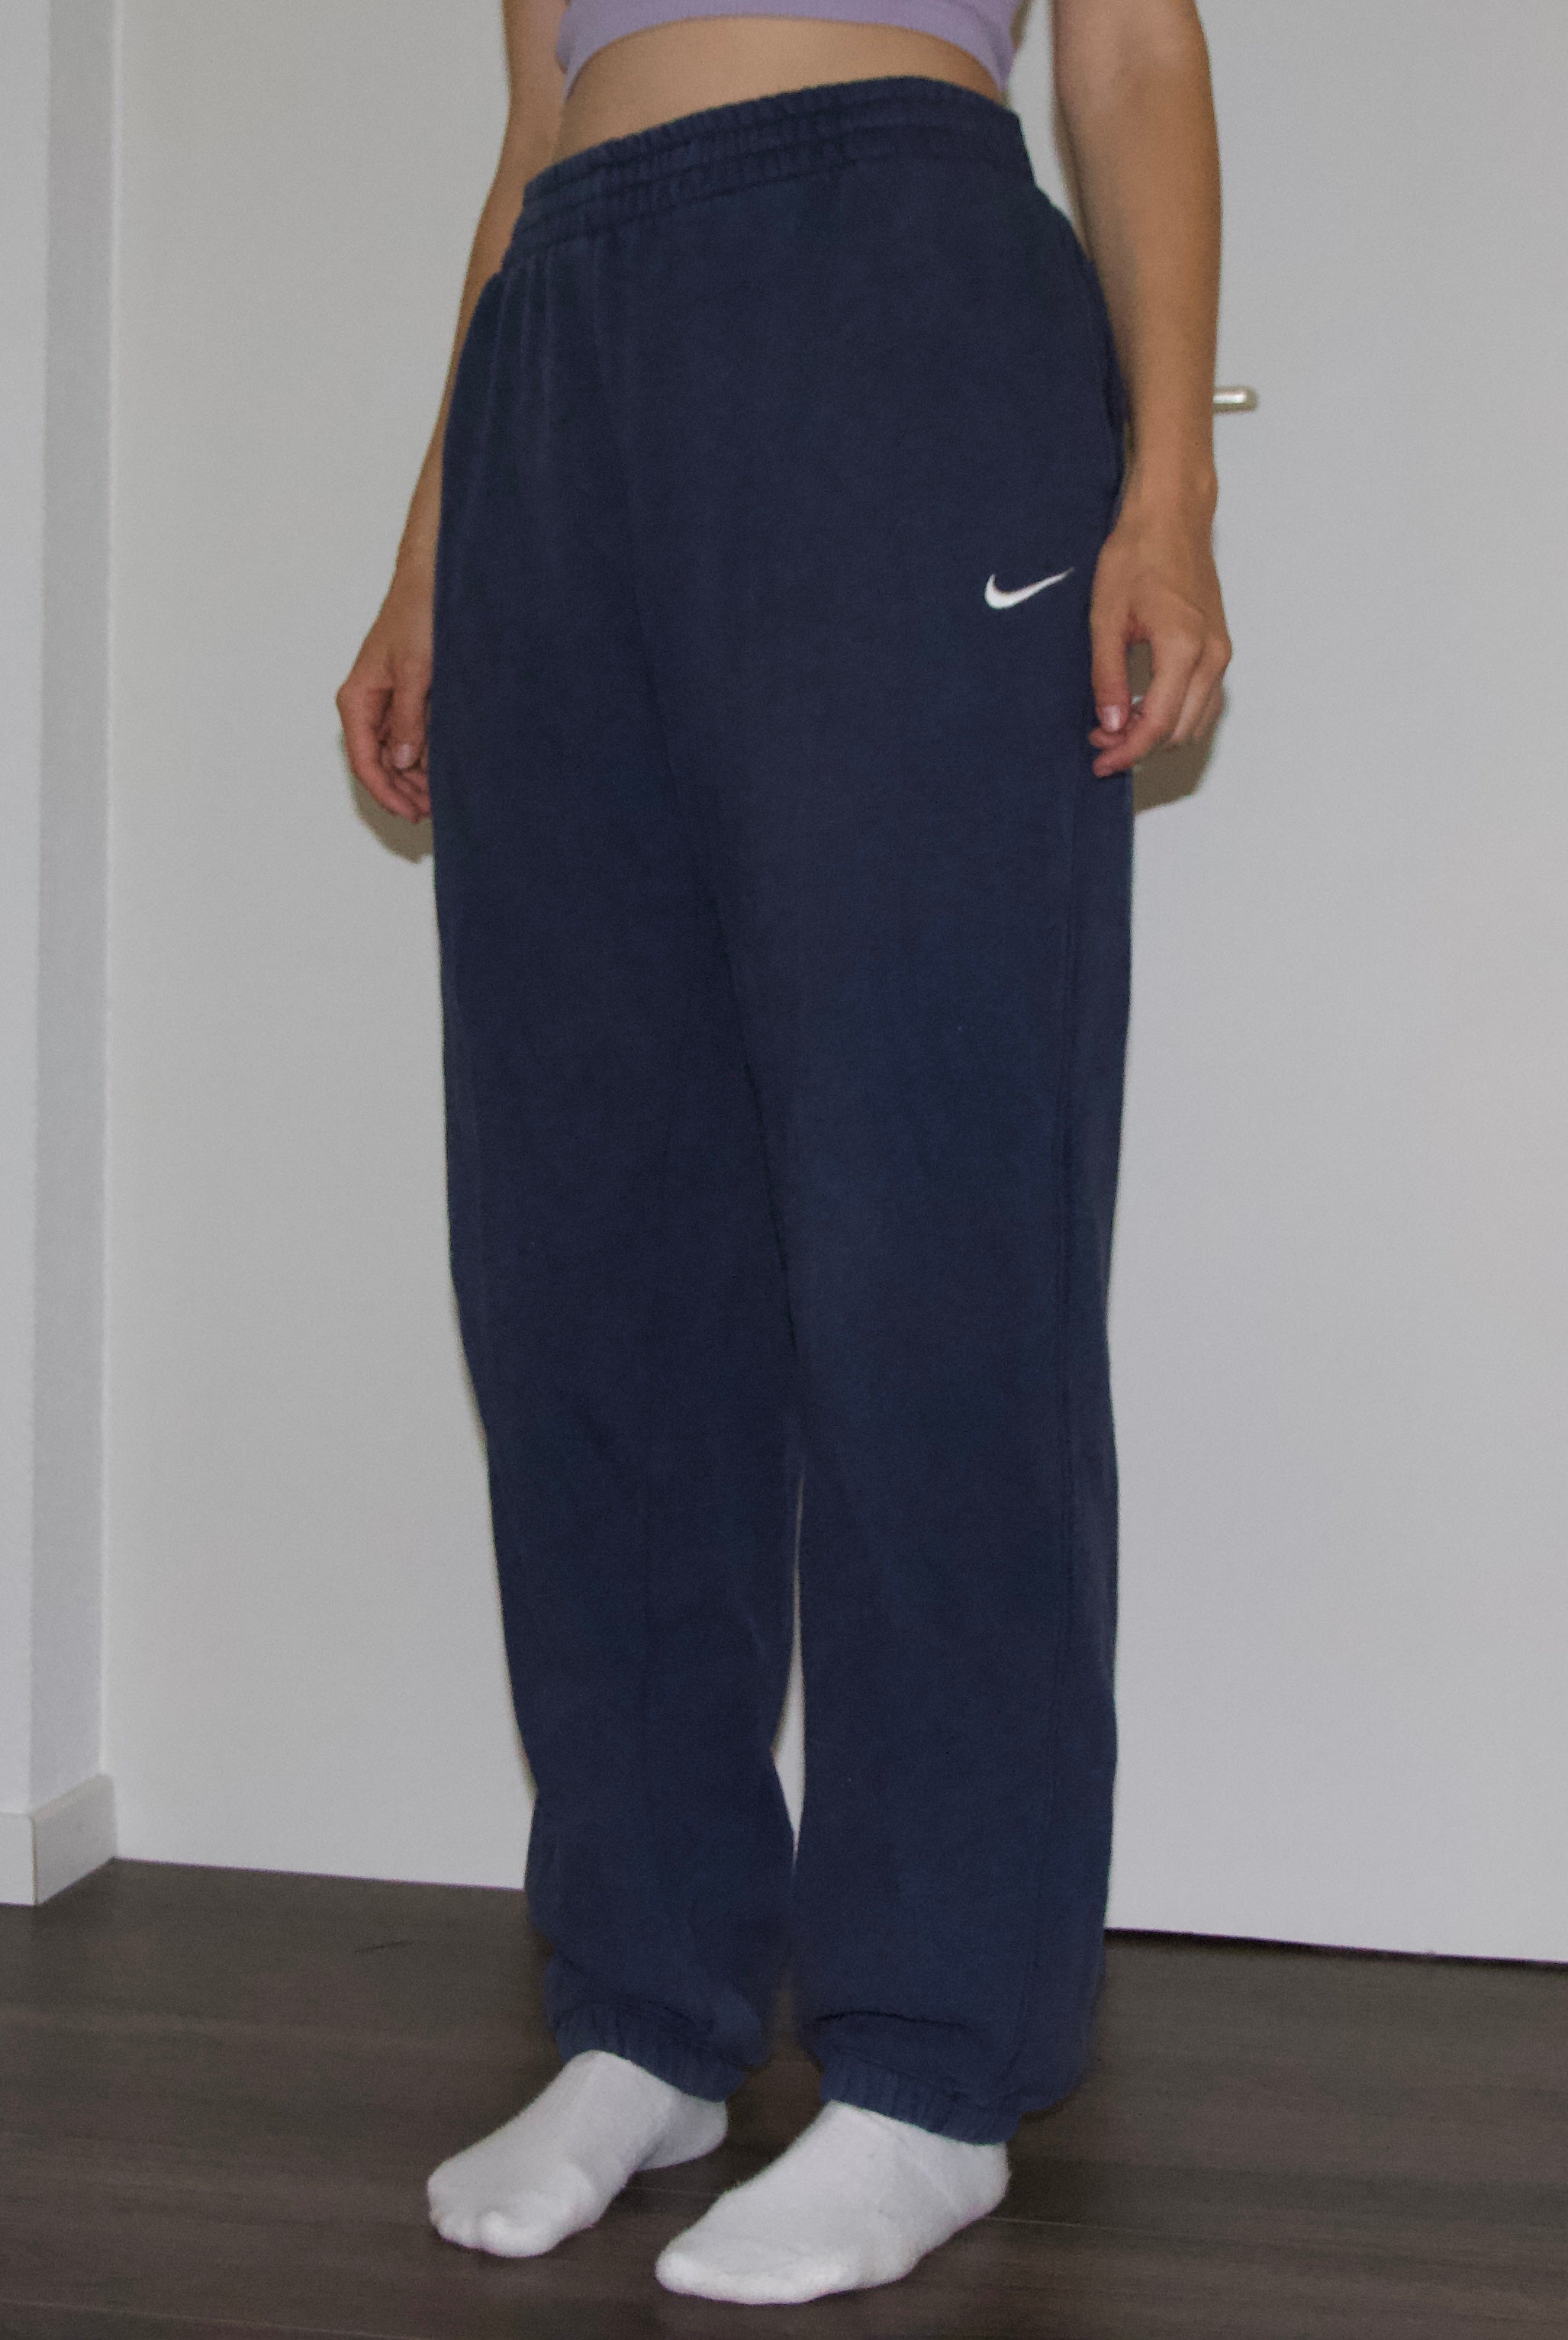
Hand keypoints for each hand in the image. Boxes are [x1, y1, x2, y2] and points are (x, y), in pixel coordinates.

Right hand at [336, 563, 434, 821]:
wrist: (431, 582)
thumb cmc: (416, 615)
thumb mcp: (415, 670)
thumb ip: (409, 718)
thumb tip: (404, 761)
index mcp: (357, 699)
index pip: (365, 760)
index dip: (386, 792)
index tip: (410, 813)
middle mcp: (367, 705)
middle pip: (379, 763)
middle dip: (403, 790)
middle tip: (432, 812)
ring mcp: (387, 704)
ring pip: (396, 755)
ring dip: (415, 778)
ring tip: (440, 798)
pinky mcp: (407, 698)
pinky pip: (411, 737)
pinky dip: (425, 757)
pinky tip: (442, 772)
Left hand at [1086, 479, 1230, 777]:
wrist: (1171, 517)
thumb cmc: (1138, 554)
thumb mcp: (1105, 618)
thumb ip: (1108, 677)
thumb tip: (1111, 726)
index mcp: (1183, 648)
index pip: (1159, 725)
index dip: (1127, 752)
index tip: (1100, 762)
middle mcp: (1211, 655)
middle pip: (1180, 731)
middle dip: (1139, 746)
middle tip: (1100, 740)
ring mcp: (1220, 652)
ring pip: (1196, 721)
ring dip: (1158, 734)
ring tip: (1116, 726)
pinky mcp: (1218, 647)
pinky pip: (1204, 701)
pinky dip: (1176, 716)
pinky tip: (1142, 708)